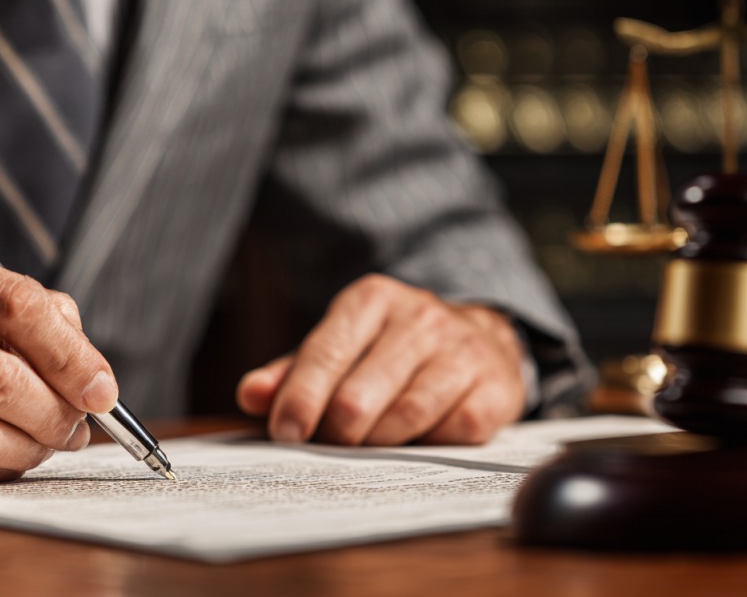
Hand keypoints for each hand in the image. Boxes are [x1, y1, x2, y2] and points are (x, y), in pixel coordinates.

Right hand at [0, 239, 117, 484]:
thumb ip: (20, 312)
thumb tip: (87, 368)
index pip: (16, 303)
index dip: (72, 353)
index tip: (103, 387)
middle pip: (1, 374)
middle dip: (58, 409)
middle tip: (80, 424)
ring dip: (31, 444)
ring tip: (47, 441)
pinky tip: (5, 453)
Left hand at [236, 274, 525, 445]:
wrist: (482, 340)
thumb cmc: (392, 351)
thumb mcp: (340, 348)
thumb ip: (291, 373)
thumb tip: (251, 396)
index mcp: (371, 300)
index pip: (326, 353)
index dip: (301, 399)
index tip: (285, 433)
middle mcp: (420, 317)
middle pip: (359, 395)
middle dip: (336, 432)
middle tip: (329, 446)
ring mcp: (462, 350)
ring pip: (405, 418)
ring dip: (378, 444)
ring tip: (368, 446)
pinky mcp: (495, 388)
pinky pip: (451, 434)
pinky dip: (428, 447)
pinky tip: (420, 439)